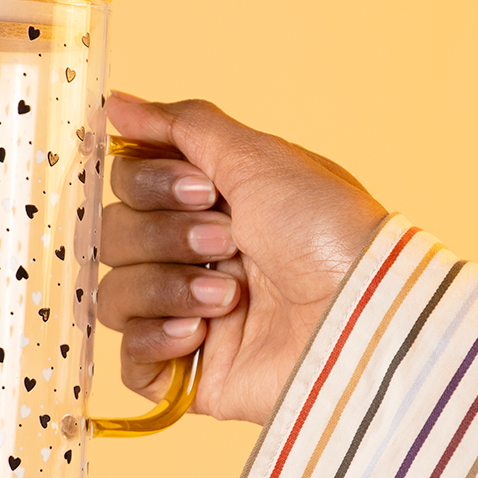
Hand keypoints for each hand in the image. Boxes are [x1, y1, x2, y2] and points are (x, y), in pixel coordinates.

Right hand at [97, 93, 387, 426]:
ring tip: (231, 298)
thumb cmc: (327, 233)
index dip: (148, 185)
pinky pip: (127, 360)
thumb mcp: (260, 158)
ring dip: (167, 288)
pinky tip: (199, 336)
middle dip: (166, 237)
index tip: (203, 190)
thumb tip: (117, 104)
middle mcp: (190, 257)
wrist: (363, 318)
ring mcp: (186, 315)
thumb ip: (182, 125)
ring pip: (114, 296)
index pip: (126, 187)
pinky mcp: (187, 374)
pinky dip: (155, 342)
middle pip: (114, 238)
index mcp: (204, 204)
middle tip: (228, 243)